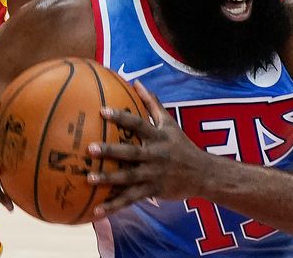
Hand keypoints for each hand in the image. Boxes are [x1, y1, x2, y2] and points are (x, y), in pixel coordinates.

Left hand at [87, 81, 206, 217]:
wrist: (203, 174)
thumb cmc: (181, 145)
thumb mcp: (170, 123)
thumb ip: (152, 103)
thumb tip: (136, 82)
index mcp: (158, 137)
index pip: (138, 124)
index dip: (121, 117)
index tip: (102, 112)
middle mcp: (155, 155)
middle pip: (131, 152)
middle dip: (111, 151)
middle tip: (90, 149)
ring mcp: (154, 175)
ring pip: (129, 178)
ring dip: (109, 179)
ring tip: (89, 179)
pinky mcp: (153, 191)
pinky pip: (131, 199)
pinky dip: (114, 205)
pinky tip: (97, 211)